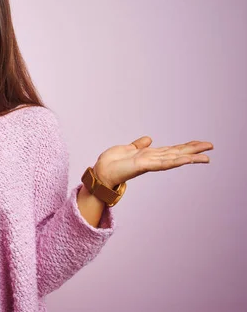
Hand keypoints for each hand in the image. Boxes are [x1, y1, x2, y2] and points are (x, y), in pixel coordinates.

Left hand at [93, 136, 213, 187]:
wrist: (100, 172)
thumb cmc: (111, 163)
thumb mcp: (126, 149)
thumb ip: (138, 145)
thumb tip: (149, 139)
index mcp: (150, 155)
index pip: (171, 150)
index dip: (185, 146)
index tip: (199, 143)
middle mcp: (152, 160)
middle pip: (177, 153)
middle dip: (194, 150)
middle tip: (211, 146)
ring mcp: (149, 163)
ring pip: (174, 159)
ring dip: (190, 157)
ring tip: (206, 156)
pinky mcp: (143, 165)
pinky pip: (162, 163)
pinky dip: (174, 161)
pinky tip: (186, 159)